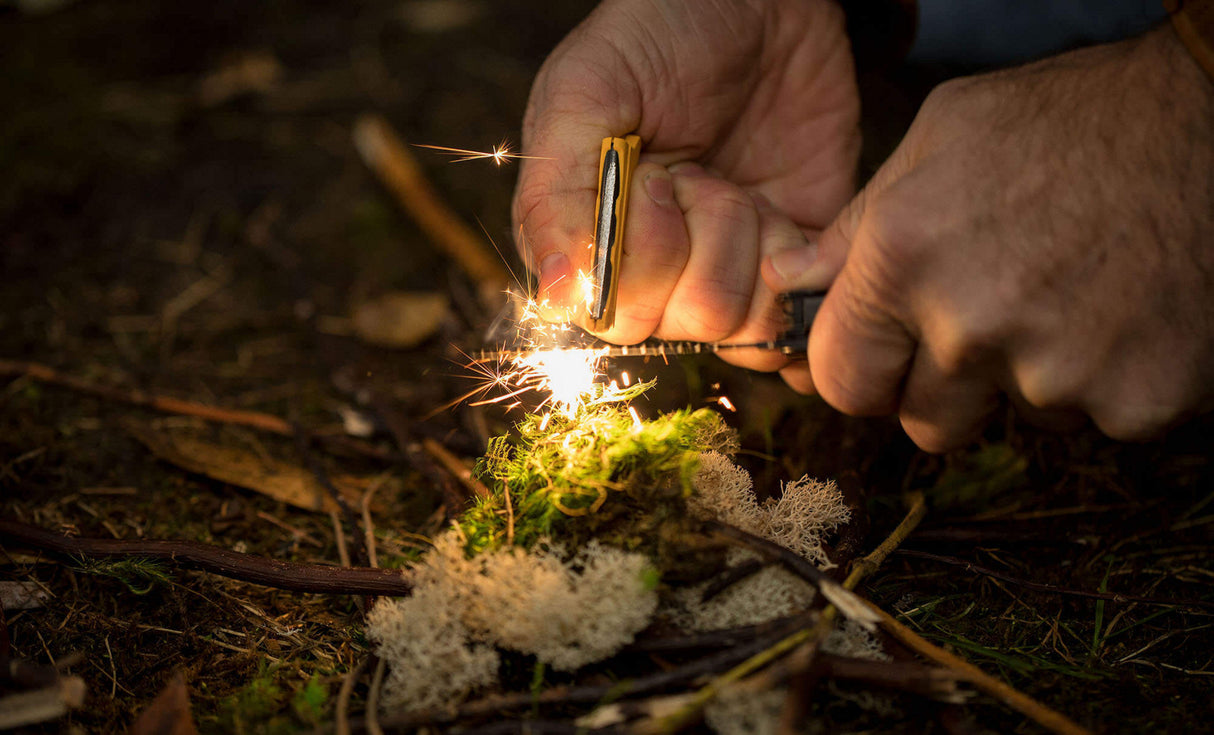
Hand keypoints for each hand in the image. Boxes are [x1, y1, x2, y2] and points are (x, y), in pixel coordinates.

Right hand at [511, 0, 859, 369]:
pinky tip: (782, 216)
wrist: (762, 1)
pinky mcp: (788, 265)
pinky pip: (793, 317)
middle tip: (697, 175)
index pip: (612, 314)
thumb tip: (557, 295)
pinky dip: (797, 269)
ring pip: (736, 323)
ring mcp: (722, 270)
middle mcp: (653, 272)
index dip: (642, 255)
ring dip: (745, 243)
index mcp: (589, 242)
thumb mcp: (585, 93)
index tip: (653, 178)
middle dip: (697, 243)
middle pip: (678, 323)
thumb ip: (556, 195)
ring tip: (737, 187)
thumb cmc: (660, 35)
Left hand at [765, 25, 1213, 449]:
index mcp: (903, 260)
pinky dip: (1105, 381)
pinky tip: (1121, 312)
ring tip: (1067, 295)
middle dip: (944, 388)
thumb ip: (854, 229)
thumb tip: (789, 285)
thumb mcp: (939, 141)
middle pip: (923, 424)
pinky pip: (1094, 421)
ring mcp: (1057, 374)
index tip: (884, 358)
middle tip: (990, 322)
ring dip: (1029, 380)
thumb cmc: (1068, 121)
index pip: (842, 381)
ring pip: (1014, 421)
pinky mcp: (1136, 402)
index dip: (862, 372)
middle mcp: (968, 329)